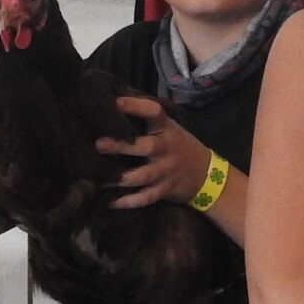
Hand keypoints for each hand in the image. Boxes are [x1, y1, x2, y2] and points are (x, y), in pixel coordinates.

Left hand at [101, 97, 216, 209]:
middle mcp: (166, 148)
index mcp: (166, 128)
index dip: (136, 106)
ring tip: (99, 179)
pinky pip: (146, 198)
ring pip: (144, 176)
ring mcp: (166, 171)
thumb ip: (145, 118)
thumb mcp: (168, 127)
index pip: (154, 112)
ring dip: (121, 178)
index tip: (116, 102)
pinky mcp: (164, 190)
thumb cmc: (177, 145)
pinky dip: (128, 201)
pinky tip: (109, 202)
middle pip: (146, 147)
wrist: (205, 174)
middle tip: (98, 145)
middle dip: (122, 146)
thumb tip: (111, 101)